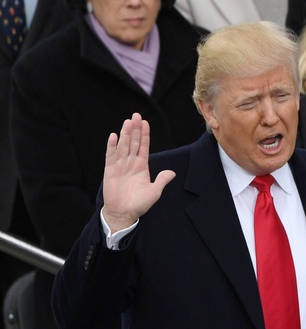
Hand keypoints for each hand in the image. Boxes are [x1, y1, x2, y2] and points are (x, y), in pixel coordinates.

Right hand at [101, 113, 174, 231]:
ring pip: (123, 146)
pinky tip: (113, 136)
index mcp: (142, 166)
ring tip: (127, 121)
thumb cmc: (139, 204)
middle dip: (135, 129)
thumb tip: (172, 172)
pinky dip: (112, 146)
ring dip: (125, 134)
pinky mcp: (110, 170)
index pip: (144, 146)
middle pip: (133, 142)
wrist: (124, 213)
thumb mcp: (154, 191)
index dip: (145, 134)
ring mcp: (120, 165)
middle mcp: (131, 163)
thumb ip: (162, 180)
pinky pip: (111, 156)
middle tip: (136, 115)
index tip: (145, 122)